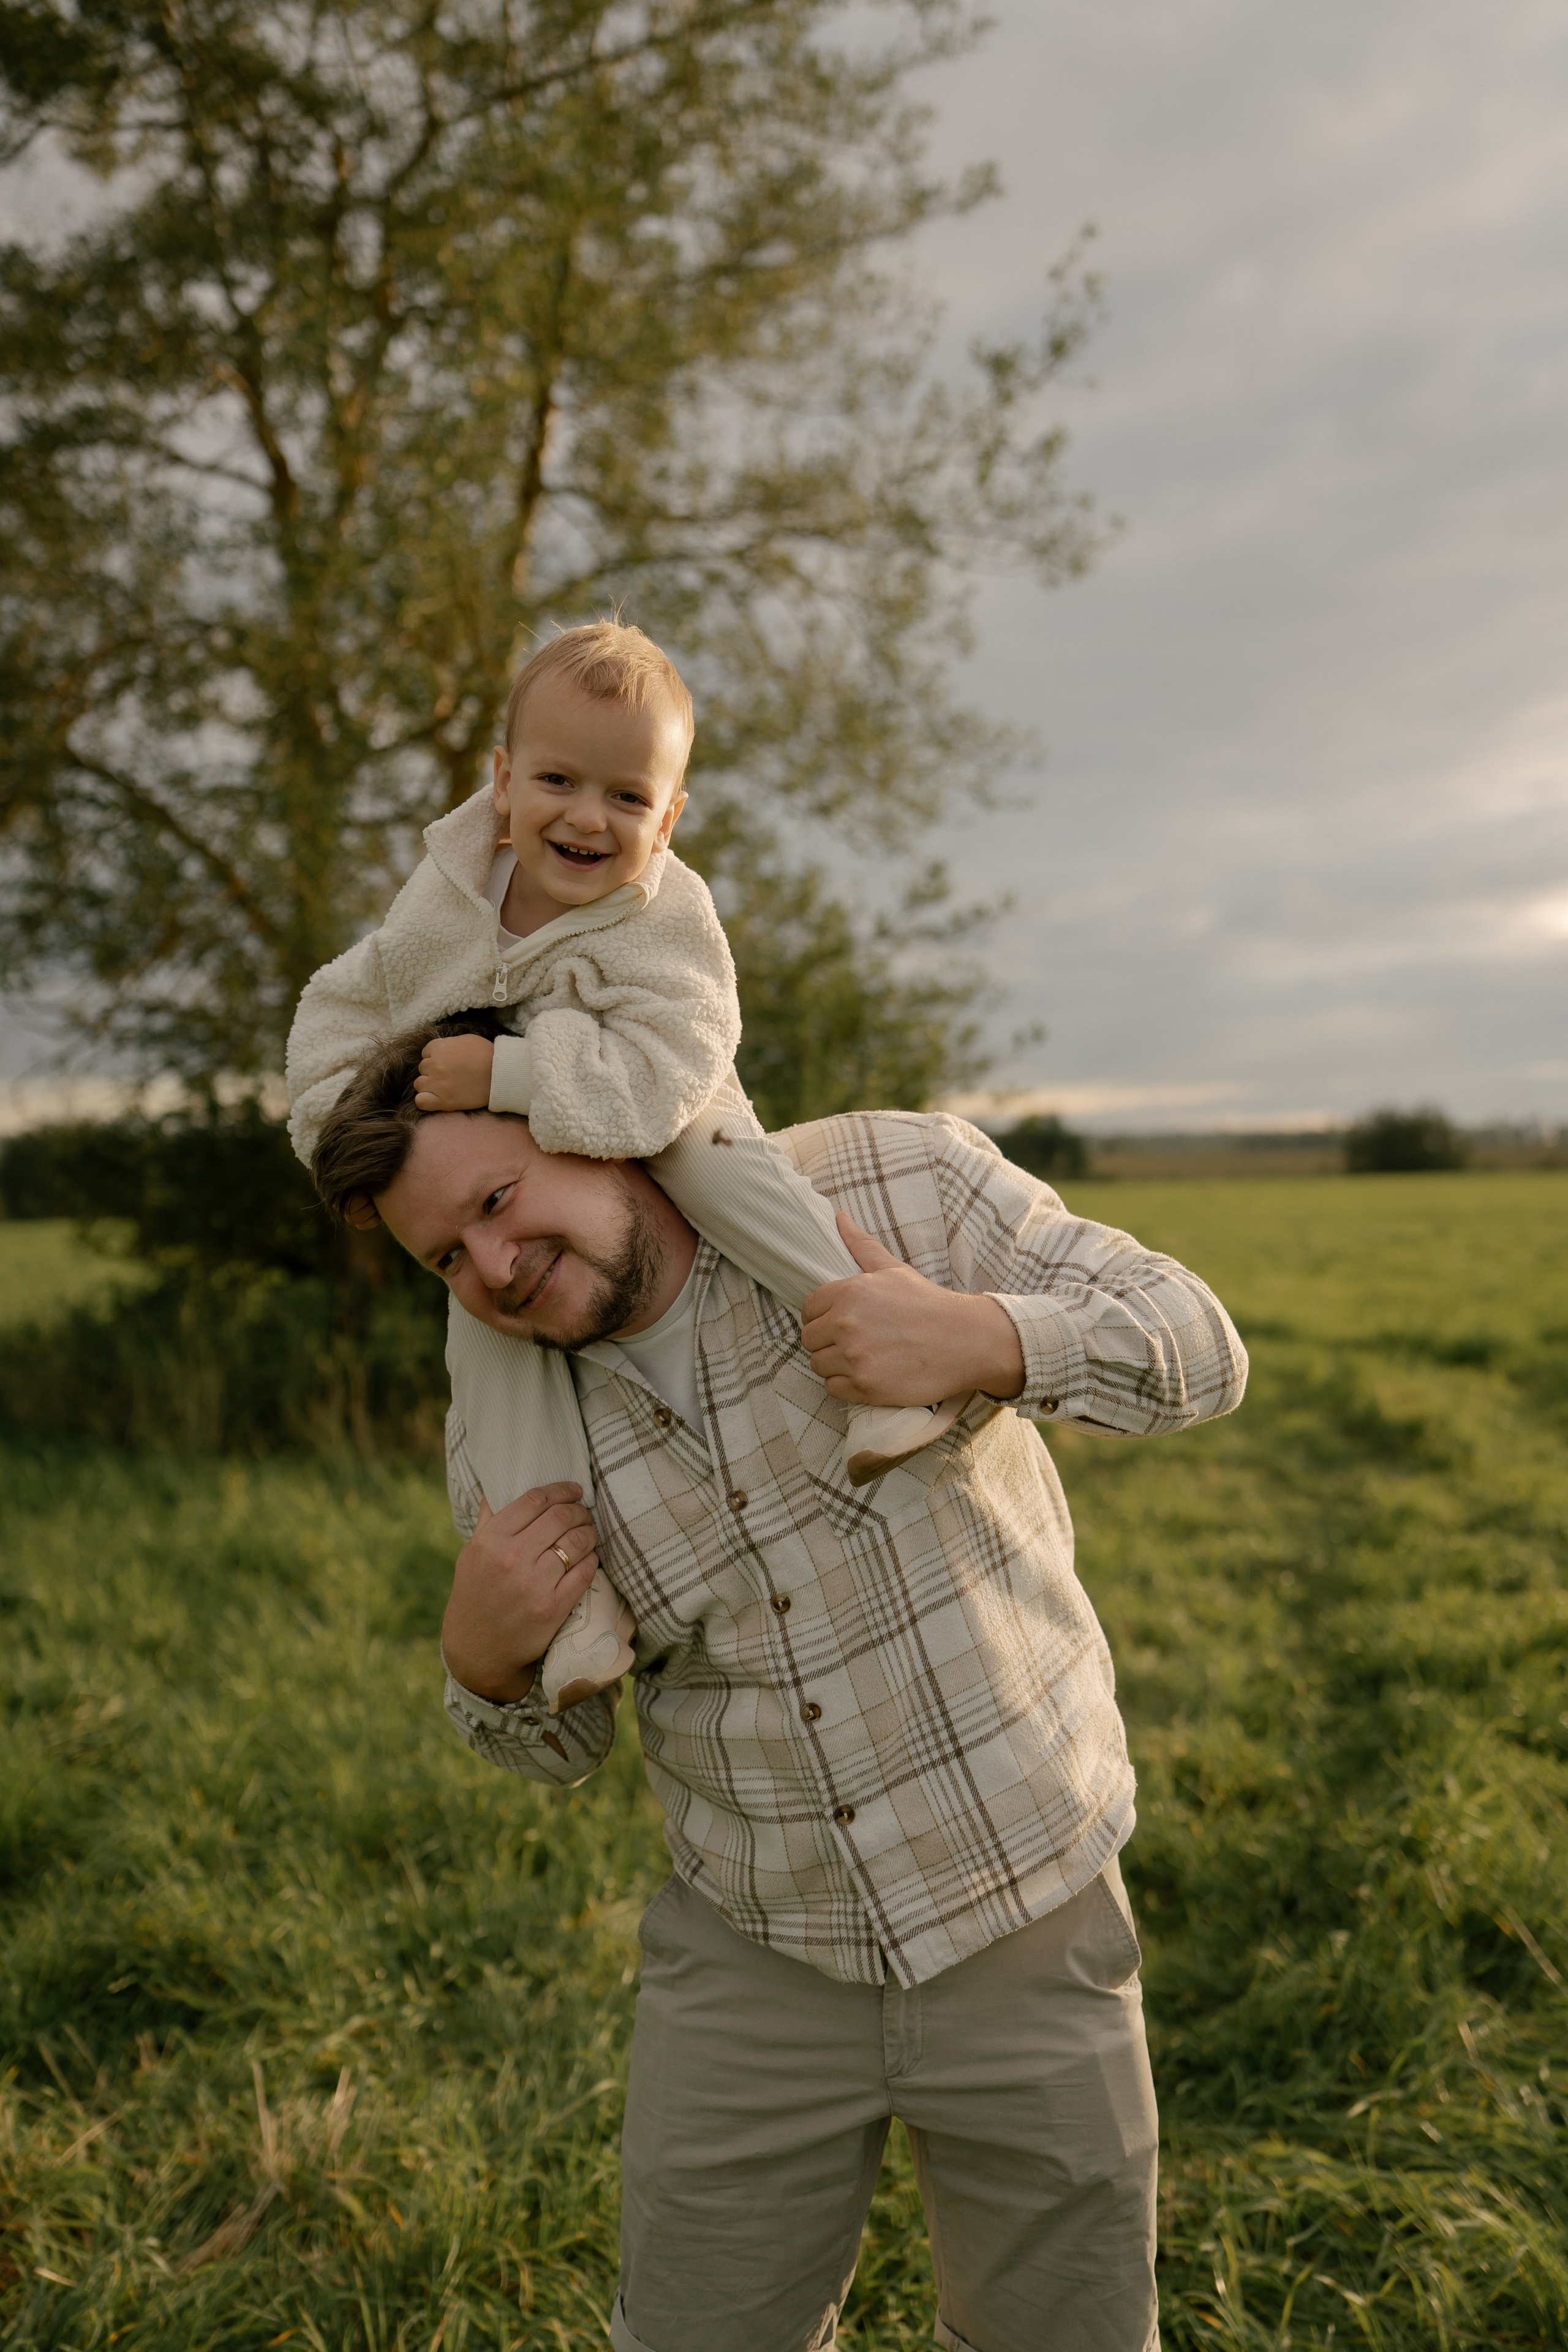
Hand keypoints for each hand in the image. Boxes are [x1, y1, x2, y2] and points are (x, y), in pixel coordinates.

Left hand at [415, 1033, 494, 1111]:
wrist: (500, 1075)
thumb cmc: (487, 1055)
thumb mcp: (466, 1040)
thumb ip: (448, 1043)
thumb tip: (441, 1048)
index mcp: (439, 1048)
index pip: (426, 1053)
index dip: (436, 1058)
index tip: (447, 1063)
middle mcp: (435, 1065)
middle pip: (423, 1068)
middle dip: (433, 1071)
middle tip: (449, 1075)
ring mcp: (438, 1084)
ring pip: (419, 1084)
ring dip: (428, 1085)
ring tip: (443, 1087)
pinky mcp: (444, 1101)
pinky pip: (421, 1101)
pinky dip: (424, 1100)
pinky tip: (434, 1098)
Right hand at [441, 1483, 599, 1701]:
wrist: (477, 1649)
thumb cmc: (475, 1595)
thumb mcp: (471, 1554)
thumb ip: (487, 1521)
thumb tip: (497, 1488)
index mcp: (490, 1540)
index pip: (535, 1500)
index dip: (560, 1490)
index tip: (573, 1489)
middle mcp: (511, 1558)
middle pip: (560, 1517)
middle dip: (579, 1510)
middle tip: (584, 1512)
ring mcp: (534, 1584)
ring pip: (577, 1542)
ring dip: (589, 1533)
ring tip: (589, 1533)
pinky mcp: (552, 1607)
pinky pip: (585, 1572)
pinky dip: (592, 1560)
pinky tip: (589, 1558)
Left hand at [800, 1212, 1024, 1406]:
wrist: (965, 1340)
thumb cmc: (928, 1303)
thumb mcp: (893, 1269)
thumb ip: (861, 1245)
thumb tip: (839, 1215)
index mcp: (849, 1293)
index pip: (808, 1309)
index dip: (822, 1316)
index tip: (841, 1322)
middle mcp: (846, 1325)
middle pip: (809, 1339)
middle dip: (827, 1341)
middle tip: (854, 1342)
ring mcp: (855, 1358)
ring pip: (818, 1365)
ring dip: (835, 1364)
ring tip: (862, 1358)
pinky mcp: (865, 1386)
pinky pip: (833, 1389)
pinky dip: (846, 1385)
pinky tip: (868, 1375)